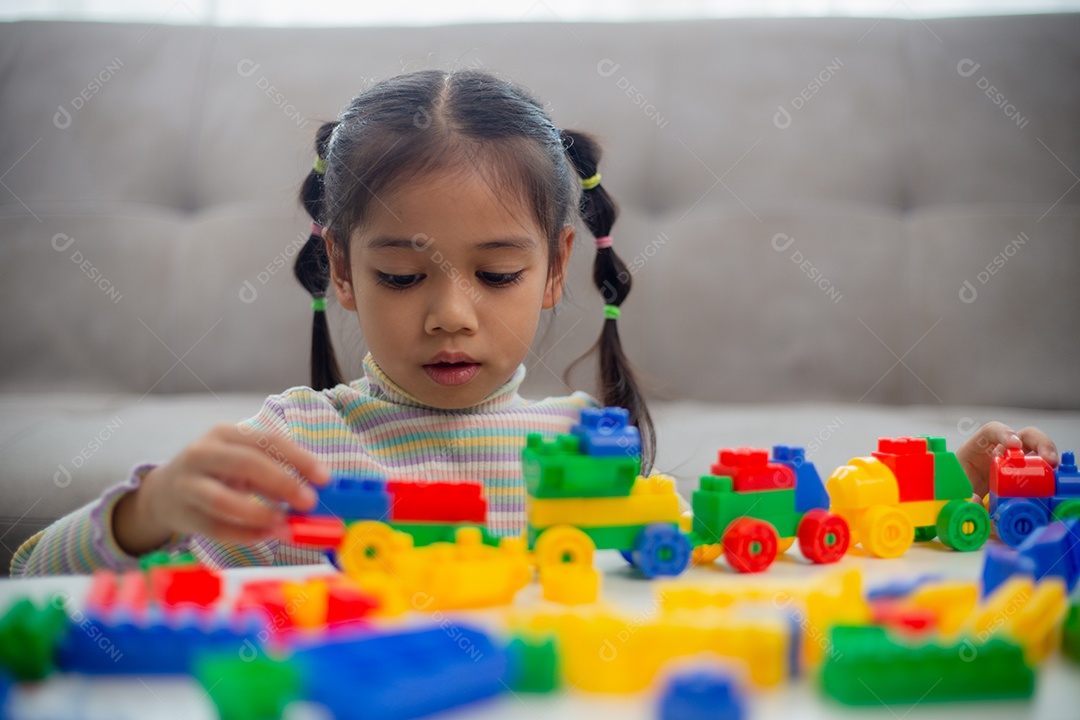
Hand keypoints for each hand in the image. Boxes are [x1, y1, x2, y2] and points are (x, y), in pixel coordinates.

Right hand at [113, 424, 328, 554]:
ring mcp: (187, 484)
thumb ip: (275, 475)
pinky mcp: (182, 514)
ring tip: (284, 525)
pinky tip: (264, 536)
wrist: (164, 492)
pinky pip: (215, 527)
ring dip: (258, 514)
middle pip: (245, 463)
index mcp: (225, 434)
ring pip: (222, 499)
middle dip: (282, 482)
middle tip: (309, 501)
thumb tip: (316, 492)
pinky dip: (244, 534)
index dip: (298, 457)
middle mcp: (203, 453)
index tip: (325, 477)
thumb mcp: (243, 464)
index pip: (267, 440)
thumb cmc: (217, 474)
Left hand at [956, 422, 1057, 498]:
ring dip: (1049, 456)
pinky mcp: (1025, 476)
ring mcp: (1015, 462)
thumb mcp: (953, 488)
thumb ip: (960, 493)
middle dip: (1040, 442)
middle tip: (1048, 458)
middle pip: (1025, 436)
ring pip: (1038, 451)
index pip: (992, 430)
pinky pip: (1040, 471)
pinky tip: (1052, 483)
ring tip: (1054, 470)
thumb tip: (974, 501)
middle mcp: (1000, 451)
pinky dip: (1049, 474)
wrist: (961, 499)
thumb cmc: (956, 486)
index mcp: (978, 447)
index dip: (1004, 433)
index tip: (1015, 445)